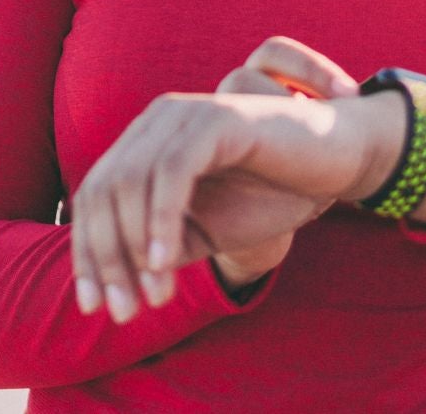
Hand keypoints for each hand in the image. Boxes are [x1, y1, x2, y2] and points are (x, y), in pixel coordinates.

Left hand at [70, 37, 384, 322]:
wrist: (337, 162)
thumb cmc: (271, 193)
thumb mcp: (205, 231)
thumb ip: (159, 249)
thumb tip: (113, 286)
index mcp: (146, 142)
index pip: (94, 196)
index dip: (88, 252)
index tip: (93, 307)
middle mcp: (157, 121)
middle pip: (103, 190)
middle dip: (105, 258)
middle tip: (122, 312)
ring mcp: (185, 114)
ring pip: (131, 181)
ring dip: (135, 248)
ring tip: (154, 297)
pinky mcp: (217, 118)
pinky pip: (174, 170)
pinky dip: (162, 220)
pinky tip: (167, 264)